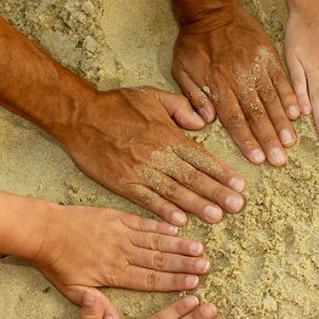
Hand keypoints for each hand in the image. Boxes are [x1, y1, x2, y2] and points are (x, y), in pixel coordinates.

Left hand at [33, 206, 210, 318]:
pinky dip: (161, 226)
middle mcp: (122, 253)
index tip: (193, 285)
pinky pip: (143, 222)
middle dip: (184, 265)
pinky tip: (177, 229)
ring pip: (155, 241)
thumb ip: (97, 307)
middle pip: (158, 261)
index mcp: (114, 273)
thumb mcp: (73, 291)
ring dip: (178, 246)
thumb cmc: (57, 264)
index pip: (149, 280)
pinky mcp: (116, 217)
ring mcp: (120, 234)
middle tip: (206, 267)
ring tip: (199, 249)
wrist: (44, 231)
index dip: (173, 283)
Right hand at [57, 86, 245, 226]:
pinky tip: (179, 222)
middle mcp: (157, 154)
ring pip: (174, 190)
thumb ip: (181, 107)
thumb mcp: (152, 96)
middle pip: (192, 176)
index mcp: (168, 135)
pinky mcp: (122, 183)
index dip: (221, 172)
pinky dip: (163, 211)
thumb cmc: (117, 105)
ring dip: (196, 205)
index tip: (239, 186)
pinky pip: (146, 199)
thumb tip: (203, 122)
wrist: (78, 115)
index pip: (201, 157)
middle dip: (217, 192)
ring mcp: (139, 170)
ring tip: (216, 216)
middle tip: (237, 206)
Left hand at [173, 2, 299, 166]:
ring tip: (290, 142)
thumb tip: (206, 121)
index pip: (234, 119)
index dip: (247, 140)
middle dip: (268, 139)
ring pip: (271, 100)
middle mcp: (239, 78)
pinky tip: (297, 114)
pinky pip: (281, 79)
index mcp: (218, 85)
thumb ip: (193, 97)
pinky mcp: (268, 55)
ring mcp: (256, 67)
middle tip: (280, 160)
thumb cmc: (193, 42)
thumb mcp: (181, 69)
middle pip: (256, 114)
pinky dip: (290, 97)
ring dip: (281, 123)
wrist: (210, 7)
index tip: (258, 159)